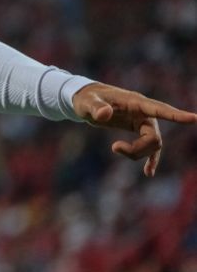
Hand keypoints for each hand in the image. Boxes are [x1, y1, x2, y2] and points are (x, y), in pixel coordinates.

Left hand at [73, 82, 196, 176]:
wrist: (86, 100)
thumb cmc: (86, 98)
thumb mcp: (86, 102)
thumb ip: (95, 107)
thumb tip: (104, 115)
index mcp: (135, 102)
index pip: (159, 109)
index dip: (176, 115)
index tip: (194, 118)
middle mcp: (144, 112)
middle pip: (154, 136)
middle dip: (138, 148)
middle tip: (114, 148)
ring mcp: (143, 121)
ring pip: (152, 144)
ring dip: (137, 153)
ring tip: (114, 148)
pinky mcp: (138, 130)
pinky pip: (151, 147)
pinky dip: (150, 159)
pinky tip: (148, 173)